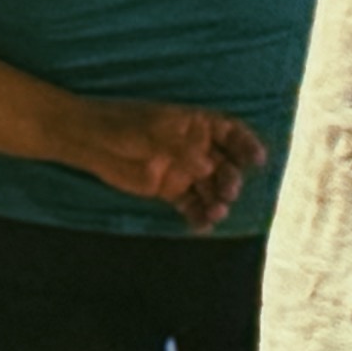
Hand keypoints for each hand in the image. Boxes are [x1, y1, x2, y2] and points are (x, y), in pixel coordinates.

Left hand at [75, 100, 267, 228]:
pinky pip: (190, 204)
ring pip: (210, 188)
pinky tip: (202, 226)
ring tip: (217, 213)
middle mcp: (196, 149)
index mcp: (198, 125)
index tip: (257, 160)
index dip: (246, 145)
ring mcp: (183, 171)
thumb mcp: (156, 129)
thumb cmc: (127, 124)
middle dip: (230, 178)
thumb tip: (207, 165)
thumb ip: (182, 147)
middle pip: (224, 164)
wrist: (94, 142)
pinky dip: (198, 215)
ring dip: (217, 200)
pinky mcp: (170, 191)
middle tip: (228, 191)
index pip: (231, 133)